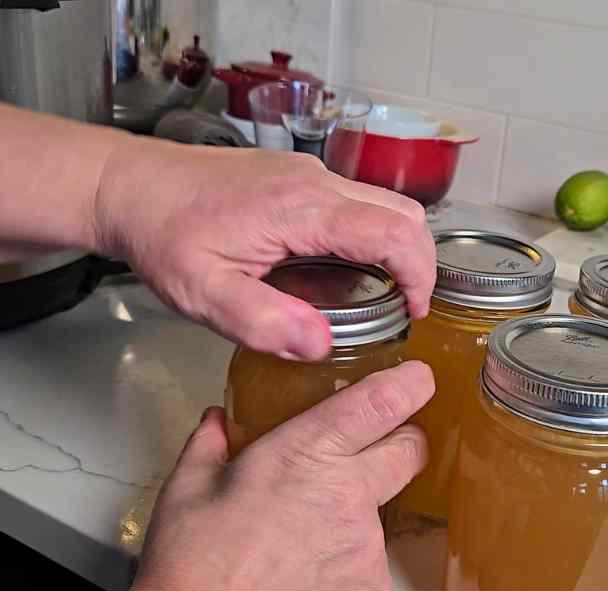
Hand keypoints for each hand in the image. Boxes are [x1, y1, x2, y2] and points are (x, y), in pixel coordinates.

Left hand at [93, 140, 434, 360]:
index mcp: (300, 209)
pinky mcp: (299, 178)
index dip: (419, 275)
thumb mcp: (203, 293)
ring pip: (384, 203)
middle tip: (405, 306)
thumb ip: (263, 322)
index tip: (415, 312)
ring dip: (395, 247)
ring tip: (377, 293)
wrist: (133, 186)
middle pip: (404, 212)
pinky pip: (356, 202)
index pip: (394, 231)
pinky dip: (370, 236)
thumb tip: (321, 344)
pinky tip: (339, 268)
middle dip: (419, 261)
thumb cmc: (164, 234)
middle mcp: (314, 182)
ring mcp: (309, 174)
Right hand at [127, 361, 433, 590]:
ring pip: (385, 509)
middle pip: (410, 450)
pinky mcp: (372, 589)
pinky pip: (372, 560)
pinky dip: (349, 560)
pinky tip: (311, 568)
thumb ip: (210, 445)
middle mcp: (349, 493)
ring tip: (308, 531)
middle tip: (369, 448)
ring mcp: (366, 545)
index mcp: (308, 453)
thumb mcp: (187, 491)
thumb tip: (216, 423)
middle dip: (401, 441)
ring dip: (357, 511)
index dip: (411, 384)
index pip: (383, 403)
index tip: (417, 377)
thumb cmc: (194, 567)